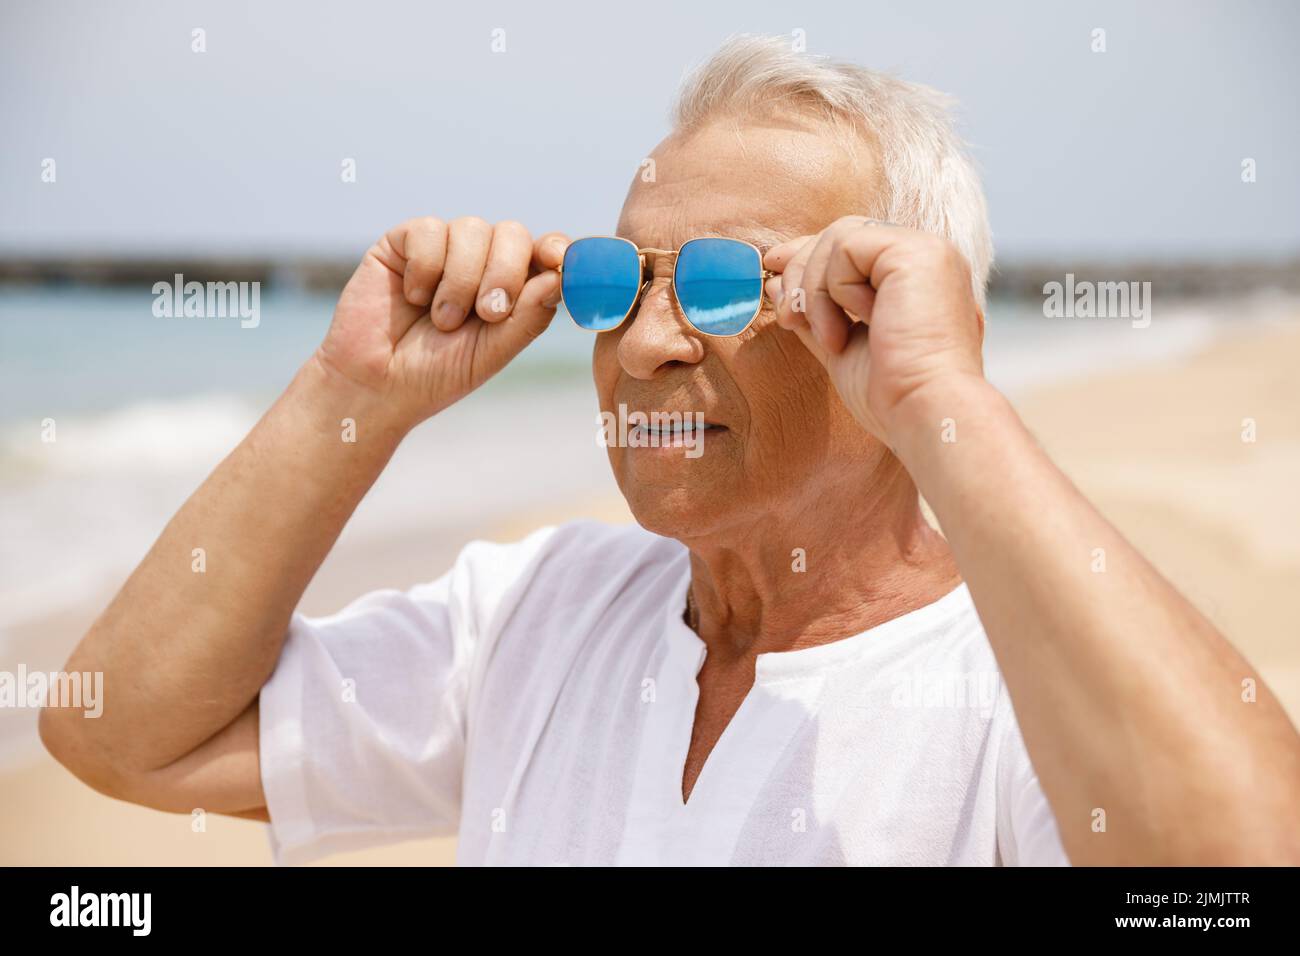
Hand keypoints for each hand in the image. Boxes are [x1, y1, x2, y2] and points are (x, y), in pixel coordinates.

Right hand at [316, 216, 568, 427]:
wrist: (376, 385)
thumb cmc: (437, 374)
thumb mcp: (493, 351)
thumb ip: (529, 315)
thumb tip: (559, 275)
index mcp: (511, 286)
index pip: (542, 252)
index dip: (554, 249)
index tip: (557, 259)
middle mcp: (481, 261)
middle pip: (512, 233)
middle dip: (504, 272)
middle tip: (486, 313)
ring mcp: (443, 248)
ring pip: (472, 229)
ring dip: (460, 280)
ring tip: (442, 319)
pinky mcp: (404, 241)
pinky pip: (429, 230)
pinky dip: (425, 269)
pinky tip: (412, 297)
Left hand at [764, 217, 984, 445]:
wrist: (923, 412)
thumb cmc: (891, 395)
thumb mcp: (841, 347)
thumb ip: (814, 312)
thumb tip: (776, 282)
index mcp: (916, 278)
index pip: (853, 247)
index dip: (807, 257)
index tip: (773, 276)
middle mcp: (926, 257)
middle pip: (841, 234)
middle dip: (800, 272)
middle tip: (787, 319)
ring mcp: (926, 251)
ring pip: (838, 236)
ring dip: (813, 290)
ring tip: (827, 339)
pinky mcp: (917, 252)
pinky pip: (846, 246)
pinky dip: (832, 289)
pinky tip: (847, 329)